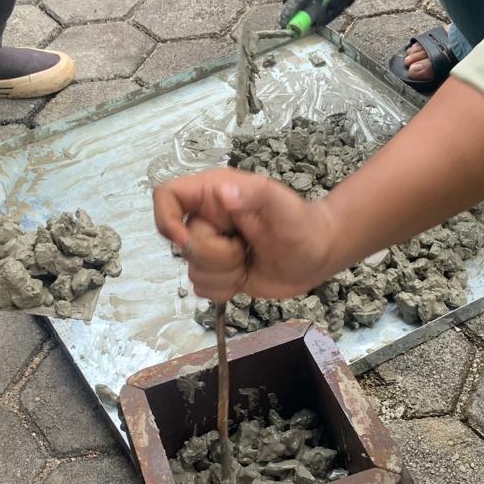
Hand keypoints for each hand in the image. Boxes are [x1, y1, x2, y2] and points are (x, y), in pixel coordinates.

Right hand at [152, 169, 338, 300]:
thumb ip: (254, 195)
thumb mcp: (282, 206)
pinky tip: (245, 276)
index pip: (167, 196)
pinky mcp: (218, 272)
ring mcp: (211, 247)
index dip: (167, 220)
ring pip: (192, 271)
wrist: (316, 255)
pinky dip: (224, 290)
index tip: (188, 240)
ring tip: (249, 260)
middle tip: (246, 249)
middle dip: (216, 256)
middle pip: (182, 245)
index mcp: (213, 193)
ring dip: (224, 275)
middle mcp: (206, 219)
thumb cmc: (303, 225)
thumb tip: (223, 193)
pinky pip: (202, 289)